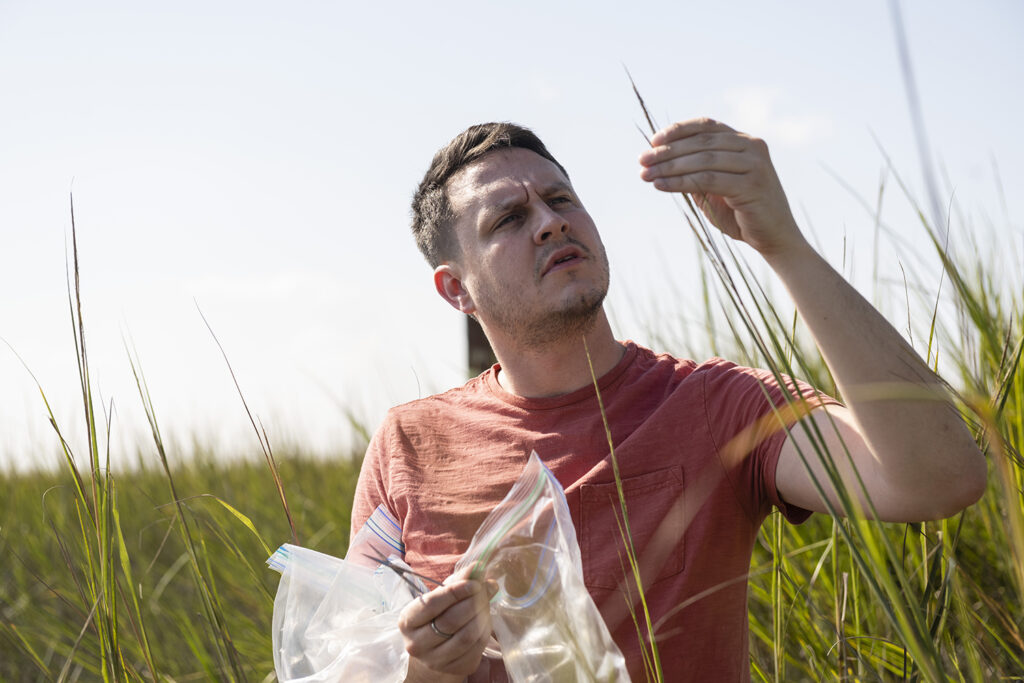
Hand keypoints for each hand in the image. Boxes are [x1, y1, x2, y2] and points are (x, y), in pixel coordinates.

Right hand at [398, 569, 493, 677]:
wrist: (433, 648)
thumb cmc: (436, 615)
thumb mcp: (441, 595)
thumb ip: (459, 580)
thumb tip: (479, 568)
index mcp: (407, 620)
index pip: (432, 604)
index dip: (456, 591)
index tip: (474, 582)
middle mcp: (416, 644)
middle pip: (451, 621)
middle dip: (473, 602)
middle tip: (484, 590)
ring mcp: (434, 660)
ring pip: (466, 636)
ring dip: (482, 616)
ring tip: (486, 604)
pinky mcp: (453, 669)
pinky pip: (476, 649)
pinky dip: (485, 631)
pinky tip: (484, 621)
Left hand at [638, 117, 805, 257]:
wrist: (774, 238)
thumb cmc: (741, 213)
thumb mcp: (714, 188)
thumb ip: (696, 171)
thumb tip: (660, 159)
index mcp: (744, 141)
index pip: (707, 125)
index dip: (678, 130)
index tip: (652, 141)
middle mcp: (752, 146)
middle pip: (701, 142)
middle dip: (667, 151)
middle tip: (642, 160)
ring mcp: (755, 164)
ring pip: (703, 160)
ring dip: (670, 167)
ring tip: (646, 175)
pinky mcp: (752, 185)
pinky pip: (708, 180)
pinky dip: (680, 182)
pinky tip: (660, 186)